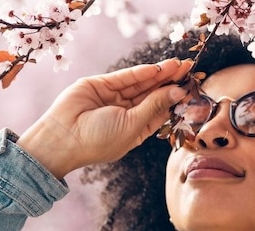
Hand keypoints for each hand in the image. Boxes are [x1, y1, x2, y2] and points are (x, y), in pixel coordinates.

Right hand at [17, 58, 192, 178]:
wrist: (63, 138)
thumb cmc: (98, 141)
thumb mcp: (132, 125)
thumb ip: (153, 106)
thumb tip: (177, 91)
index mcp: (136, 129)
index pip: (160, 111)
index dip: (175, 99)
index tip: (190, 87)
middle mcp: (126, 113)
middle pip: (153, 94)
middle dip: (170, 82)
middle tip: (188, 68)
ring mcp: (113, 99)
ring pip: (141, 84)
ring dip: (159, 74)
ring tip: (177, 64)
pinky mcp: (101, 85)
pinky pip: (125, 78)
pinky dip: (140, 72)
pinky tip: (156, 68)